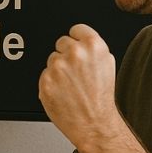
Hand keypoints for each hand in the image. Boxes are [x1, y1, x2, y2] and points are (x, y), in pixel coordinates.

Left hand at [39, 24, 118, 143]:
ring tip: (71, 85)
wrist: (94, 123)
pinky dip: (51, 83)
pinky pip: (44, 75)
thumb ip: (93, 49)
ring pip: (52, 60)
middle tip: (76, 73)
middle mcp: (75, 53)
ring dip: (58, 70)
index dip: (77, 40)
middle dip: (66, 55)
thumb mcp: (107, 65)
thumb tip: (81, 39)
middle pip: (61, 42)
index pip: (76, 29)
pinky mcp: (46, 80)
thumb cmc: (101, 98)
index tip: (77, 47)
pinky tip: (63, 92)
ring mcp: (58, 67)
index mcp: (93, 45)